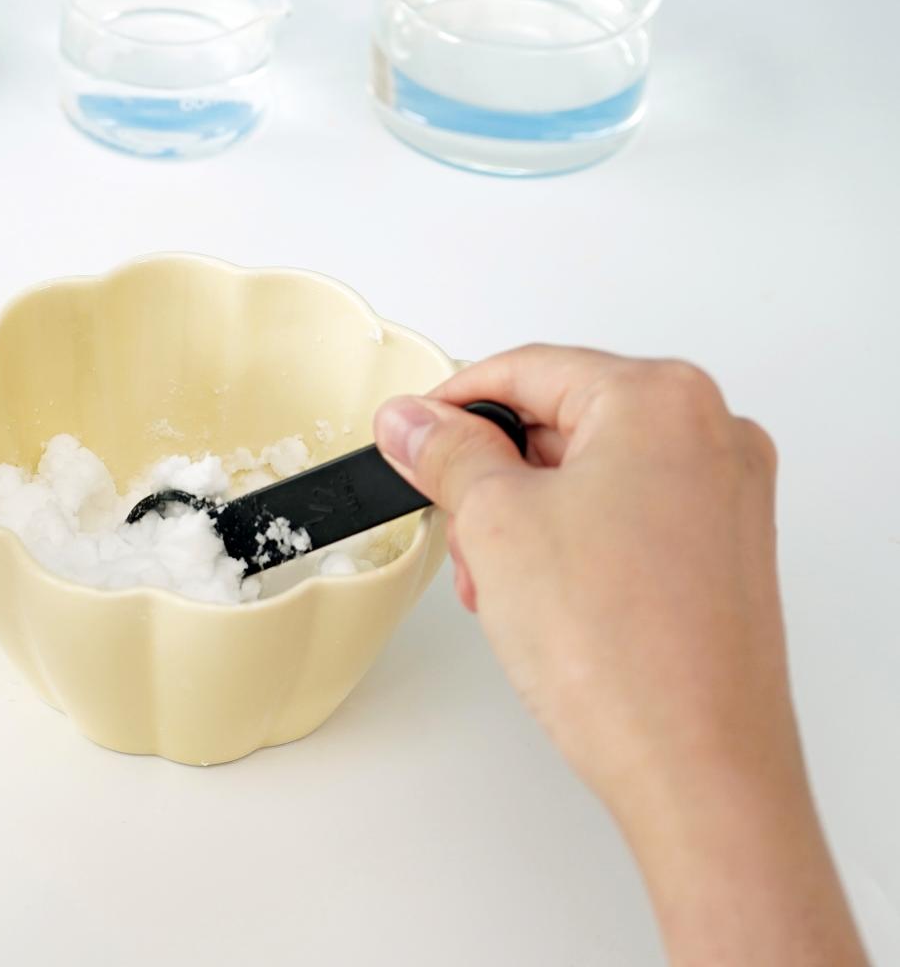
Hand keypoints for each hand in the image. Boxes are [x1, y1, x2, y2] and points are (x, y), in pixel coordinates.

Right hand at [374, 345, 864, 964]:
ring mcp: (726, 497)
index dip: (451, 404)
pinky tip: (542, 600)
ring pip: (591, 473)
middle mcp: (712, 436)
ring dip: (527, 516)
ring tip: (499, 583)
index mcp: (664, 400)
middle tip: (455, 524)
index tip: (407, 434)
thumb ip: (446, 453)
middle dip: (493, 475)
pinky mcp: (722, 554)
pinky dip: (572, 543)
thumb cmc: (625, 653)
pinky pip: (626, 518)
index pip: (528, 368)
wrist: (696, 767)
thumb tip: (413, 421)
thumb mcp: (496, 524)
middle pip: (563, 419)